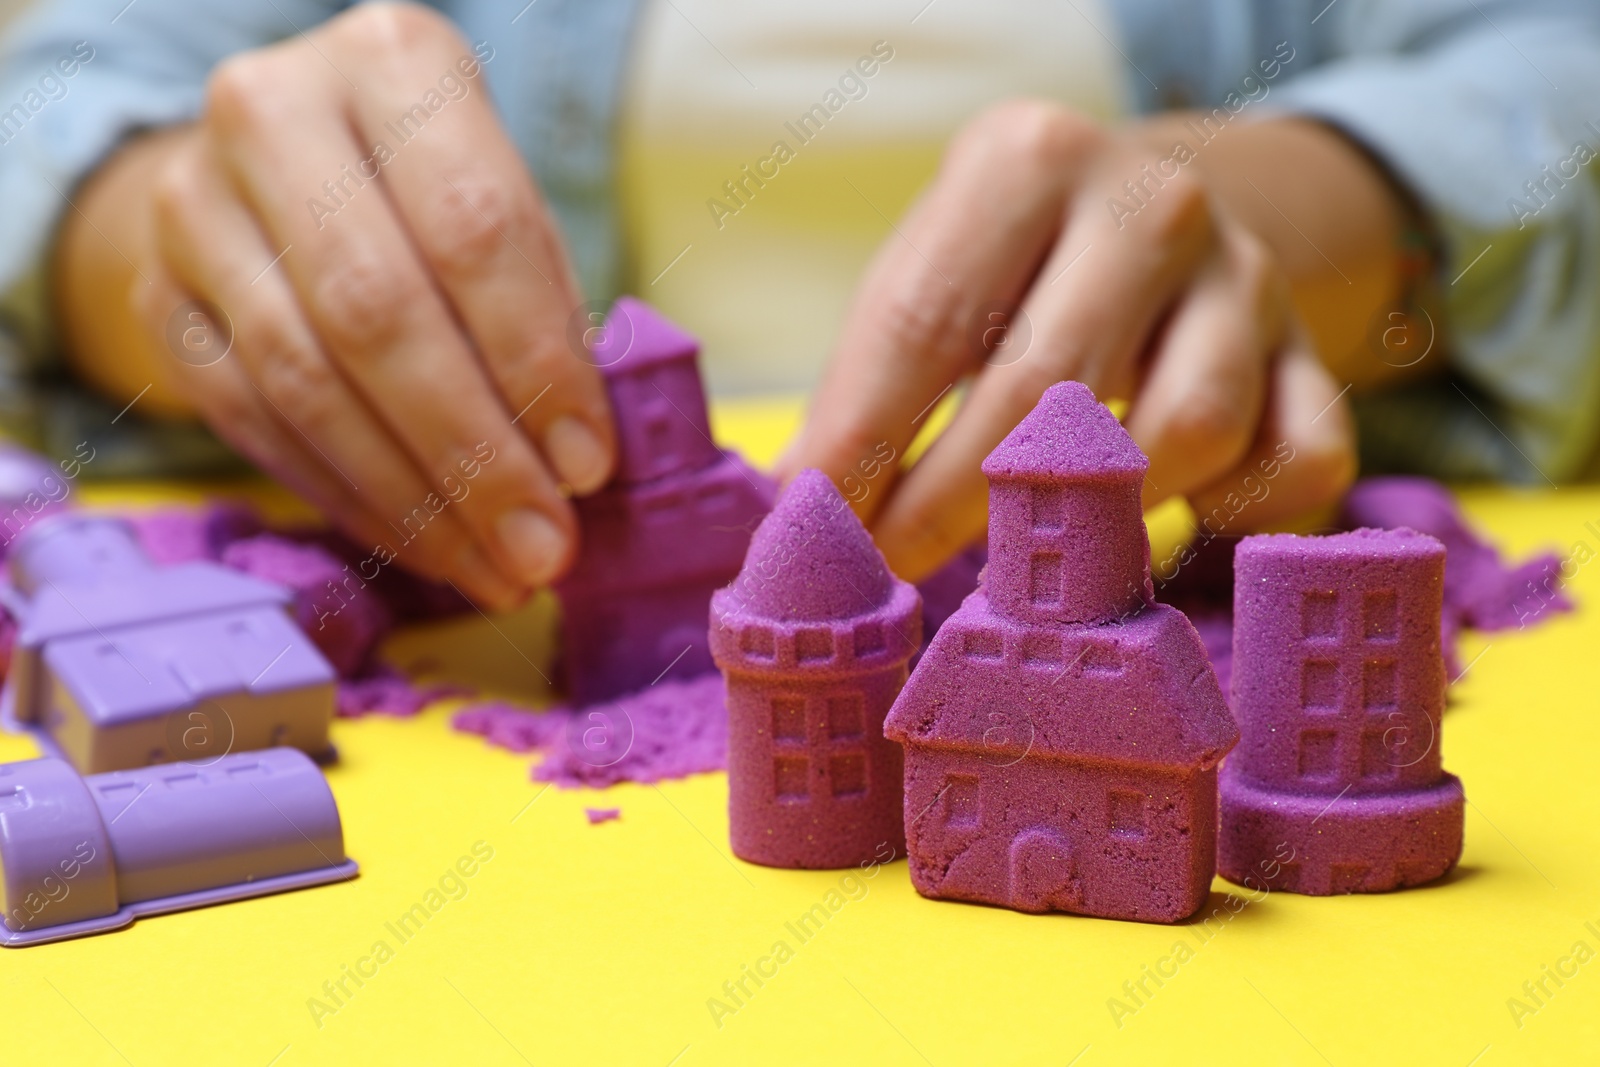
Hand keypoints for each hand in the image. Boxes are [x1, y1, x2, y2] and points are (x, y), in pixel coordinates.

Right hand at [55, 3, 613, 608]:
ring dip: (412, 499)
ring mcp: (194, 207)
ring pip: (306, 380)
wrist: (277, 165)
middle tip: (542, 545)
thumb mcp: (506, 204)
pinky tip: (419, 544)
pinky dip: (349, 498)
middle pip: (379, 312)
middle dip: (473, 452)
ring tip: (495, 569)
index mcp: (392, 64)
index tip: (589, 466)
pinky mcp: (159, 296)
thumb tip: (581, 461)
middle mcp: (272, 115)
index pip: (475, 227)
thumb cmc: (429, 190)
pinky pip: (255, 423)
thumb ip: (543, 306)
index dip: (537, 362)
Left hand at [782, 100, 1361, 581]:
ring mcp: (1246, 278)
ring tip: (1032, 540)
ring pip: (1184, 432)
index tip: (818, 525)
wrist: (1155, 209)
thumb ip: (868, 375)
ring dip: (1095, 512)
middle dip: (948, 504)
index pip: (926, 321)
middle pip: (1043, 391)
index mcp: (1029, 160)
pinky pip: (1295, 464)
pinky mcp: (1311, 352)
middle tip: (893, 566)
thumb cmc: (1009, 266)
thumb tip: (798, 506)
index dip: (863, 442)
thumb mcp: (928, 273)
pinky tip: (1169, 522)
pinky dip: (1234, 514)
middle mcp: (1151, 203)